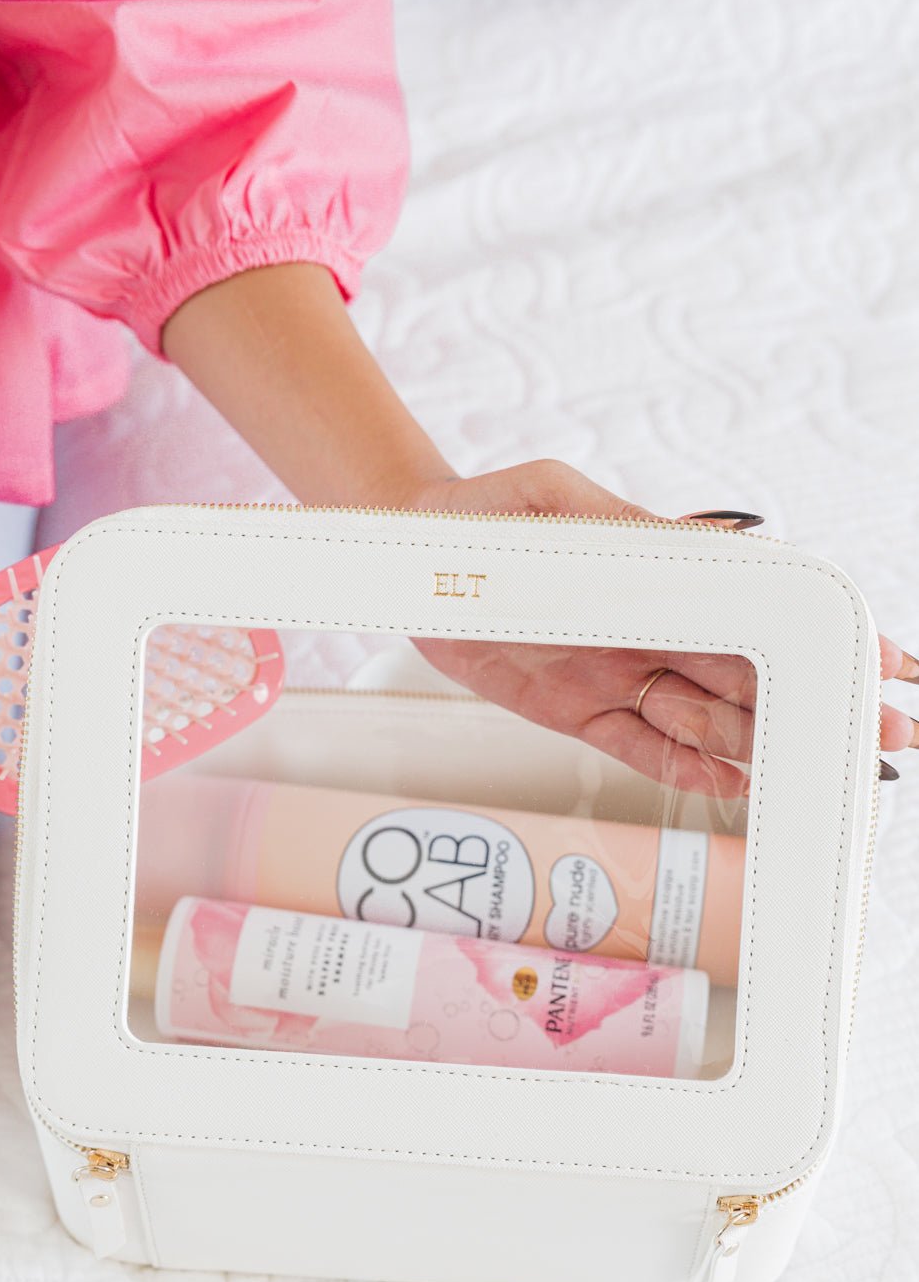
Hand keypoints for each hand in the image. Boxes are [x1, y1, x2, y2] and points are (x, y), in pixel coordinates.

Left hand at [403, 462, 916, 797]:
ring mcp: (623, 675)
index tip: (885, 661)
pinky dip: (693, 768)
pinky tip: (736, 784)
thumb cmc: (481, 511)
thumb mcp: (549, 497)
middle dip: (817, 708)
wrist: (409, 559)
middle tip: (885, 740)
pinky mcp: (582, 713)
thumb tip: (702, 542)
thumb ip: (619, 523)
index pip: (760, 611)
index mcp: (663, 575)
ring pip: (711, 721)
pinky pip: (648, 751)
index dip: (822, 639)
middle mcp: (653, 629)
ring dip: (759, 745)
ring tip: (807, 769)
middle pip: (753, 678)